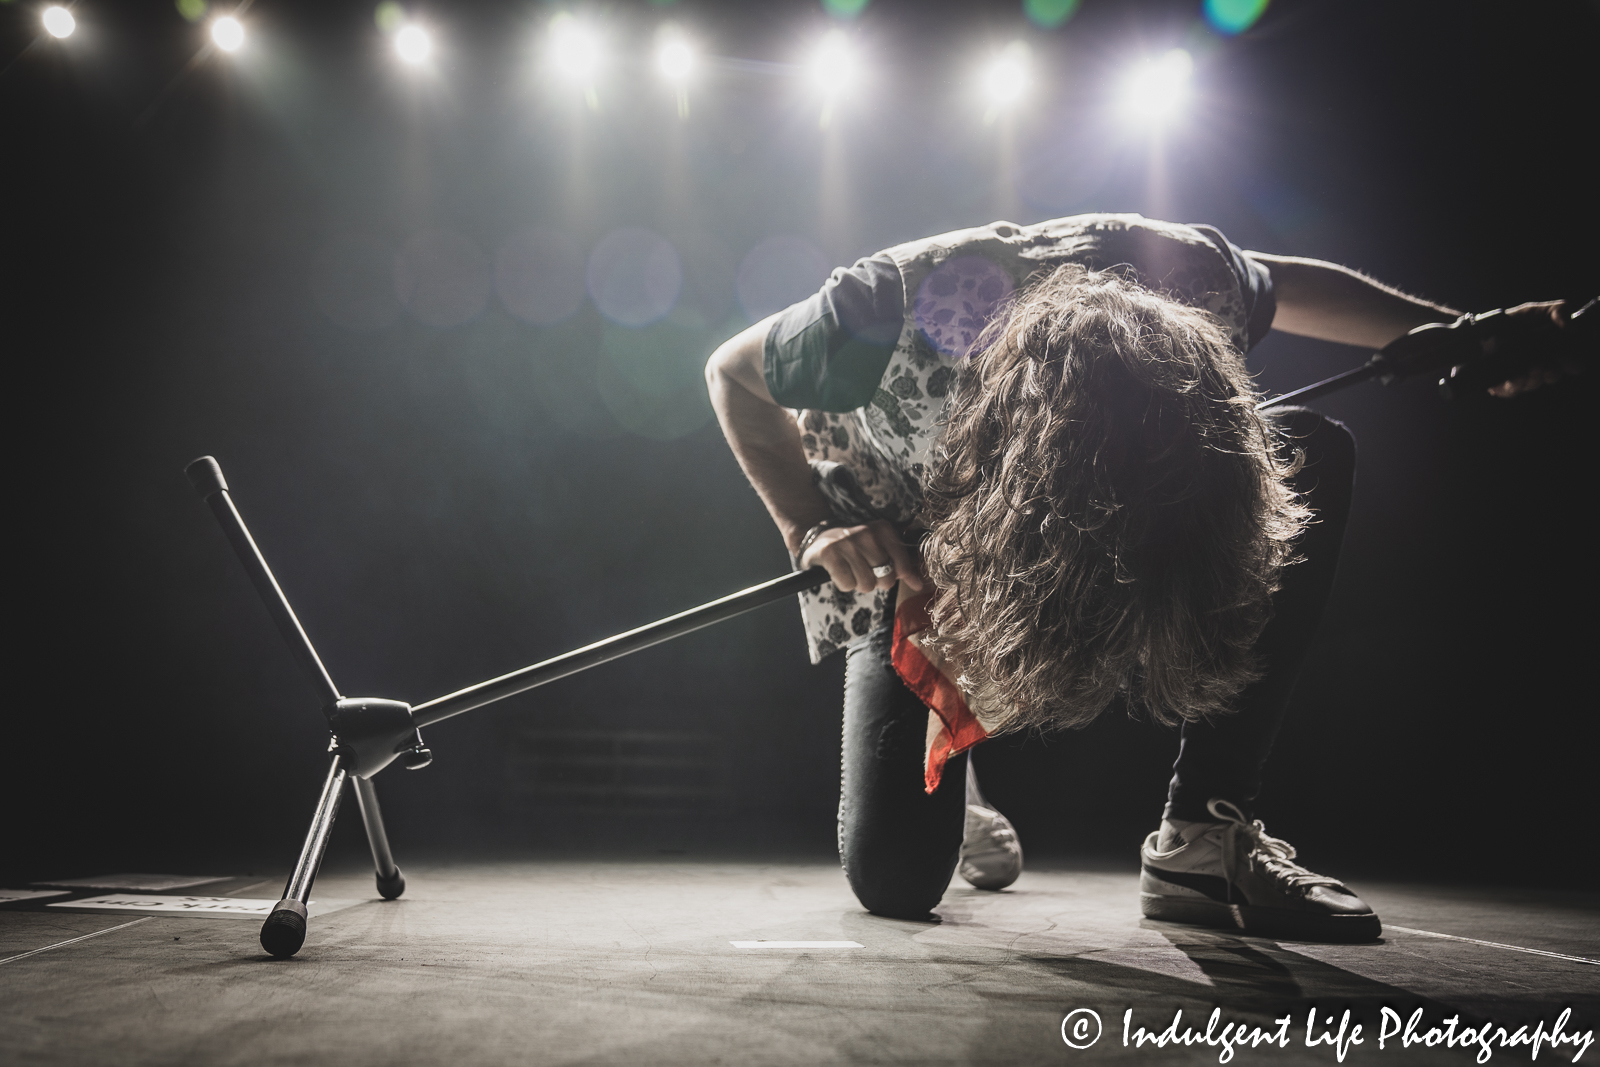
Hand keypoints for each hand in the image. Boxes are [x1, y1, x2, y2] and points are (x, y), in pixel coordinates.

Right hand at [800, 519, 923, 593]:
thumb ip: (901, 566)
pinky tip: (840, 572)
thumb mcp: (881, 549)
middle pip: (886, 578)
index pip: (903, 564)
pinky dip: (844, 584)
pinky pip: (847, 584)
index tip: (890, 573)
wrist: (822, 539)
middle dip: (876, 581)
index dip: (898, 575)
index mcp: (884, 530)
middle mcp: (867, 533)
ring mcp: (848, 542)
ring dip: (859, 583)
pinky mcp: (830, 554)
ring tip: (852, 570)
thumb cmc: (857, 548)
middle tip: (865, 571)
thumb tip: (919, 585)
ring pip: (866, 584)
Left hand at [1486, 300, 1575, 397]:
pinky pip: (1511, 391)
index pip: (1569, 365)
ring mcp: (1520, 378)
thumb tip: (1571, 326)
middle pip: (1551, 377)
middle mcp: (1538, 368)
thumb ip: (1557, 311)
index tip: (1573, 364)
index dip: (1572, 365)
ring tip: (1532, 367)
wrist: (1480, 330)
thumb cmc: (1512, 321)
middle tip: (1548, 366)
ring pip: (1532, 384)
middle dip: (1552, 372)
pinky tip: (1516, 378)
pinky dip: (1515, 386)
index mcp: (1551, 353)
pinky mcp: (1502, 385)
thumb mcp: (1536, 310)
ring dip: (1534, 378)